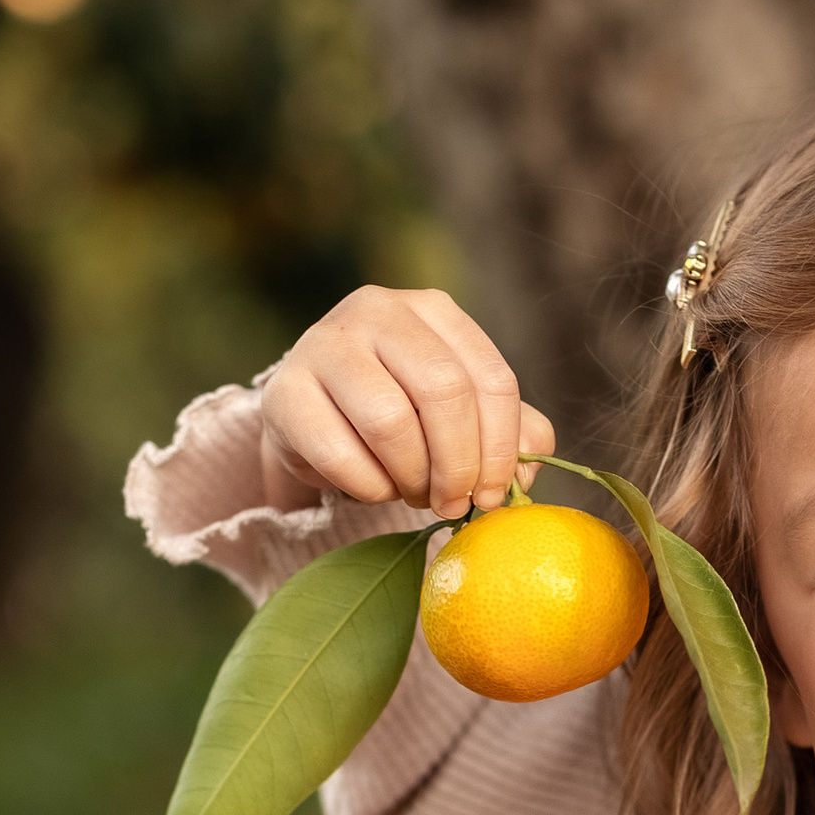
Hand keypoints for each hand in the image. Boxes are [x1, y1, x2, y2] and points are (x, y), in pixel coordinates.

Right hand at [262, 286, 554, 515]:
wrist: (313, 421)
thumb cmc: (401, 415)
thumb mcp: (463, 415)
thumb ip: (511, 434)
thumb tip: (529, 472)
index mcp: (434, 310)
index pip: (492, 379)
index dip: (501, 449)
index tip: (493, 496)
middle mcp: (379, 310)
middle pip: (443, 392)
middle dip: (457, 465)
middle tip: (452, 504)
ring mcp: (326, 343)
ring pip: (390, 422)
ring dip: (411, 478)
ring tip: (412, 493)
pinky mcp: (285, 390)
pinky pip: (339, 453)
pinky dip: (368, 487)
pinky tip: (373, 488)